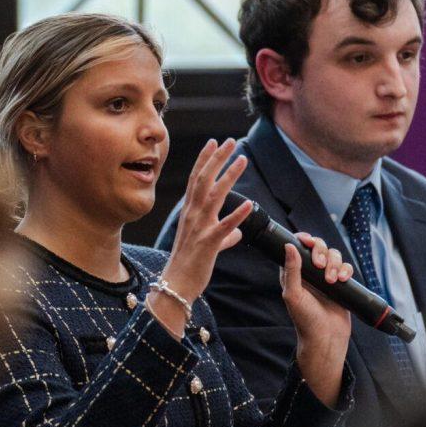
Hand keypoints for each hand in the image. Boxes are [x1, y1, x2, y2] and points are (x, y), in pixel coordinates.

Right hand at [151, 139, 250, 337]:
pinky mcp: (208, 244)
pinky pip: (224, 226)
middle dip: (217, 158)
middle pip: (204, 179)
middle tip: (230, 141)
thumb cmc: (190, 265)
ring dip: (229, 176)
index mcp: (190, 213)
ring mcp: (199, 228)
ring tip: (242, 160)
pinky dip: (237, 214)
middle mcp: (192, 215)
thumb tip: (238, 233)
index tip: (214, 142)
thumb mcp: (208, 246)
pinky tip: (249, 204)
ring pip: (214, 196)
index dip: (204, 159)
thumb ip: (224, 236)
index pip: (196, 179)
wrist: (176, 285)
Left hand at [281, 233, 352, 406]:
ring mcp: (326, 277)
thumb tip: (289, 245)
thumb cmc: (305, 319)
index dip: (304, 239)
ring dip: (335, 263)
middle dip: (321, 251)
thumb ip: (291, 270)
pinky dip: (346, 270)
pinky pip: (346, 267)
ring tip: (332, 281)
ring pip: (334, 255)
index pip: (298, 247)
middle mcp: (310, 272)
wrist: (325, 338)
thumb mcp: (293, 294)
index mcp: (295, 273)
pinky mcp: (340, 284)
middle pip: (319, 246)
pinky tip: (342, 280)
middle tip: (320, 265)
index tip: (308, 241)